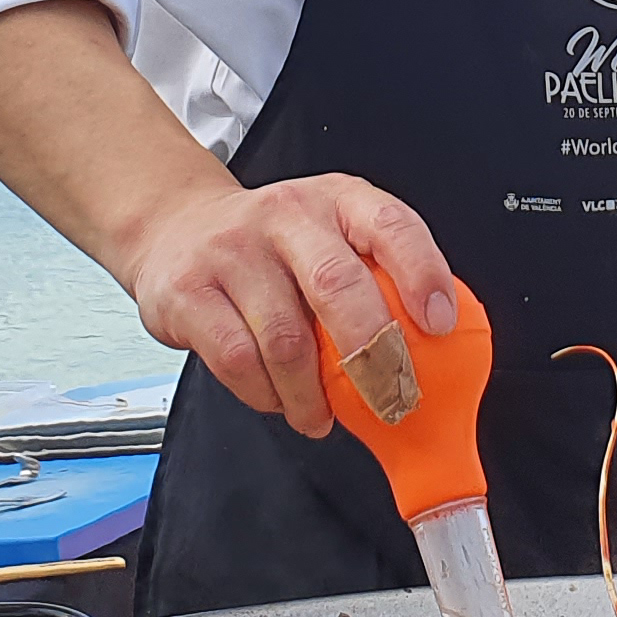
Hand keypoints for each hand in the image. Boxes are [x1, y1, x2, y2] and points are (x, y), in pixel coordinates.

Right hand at [128, 172, 456, 438]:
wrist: (177, 228)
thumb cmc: (274, 247)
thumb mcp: (330, 238)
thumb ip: (377, 281)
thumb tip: (433, 357)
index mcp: (337, 200)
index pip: (391, 225)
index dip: (422, 274)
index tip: (439, 325)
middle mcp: (286, 215)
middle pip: (337, 285)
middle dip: (373, 353)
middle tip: (390, 397)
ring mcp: (234, 251)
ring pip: (286, 338)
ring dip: (312, 395)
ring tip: (321, 417)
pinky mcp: (190, 291)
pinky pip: (238, 359)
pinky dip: (266, 394)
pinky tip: (278, 400)